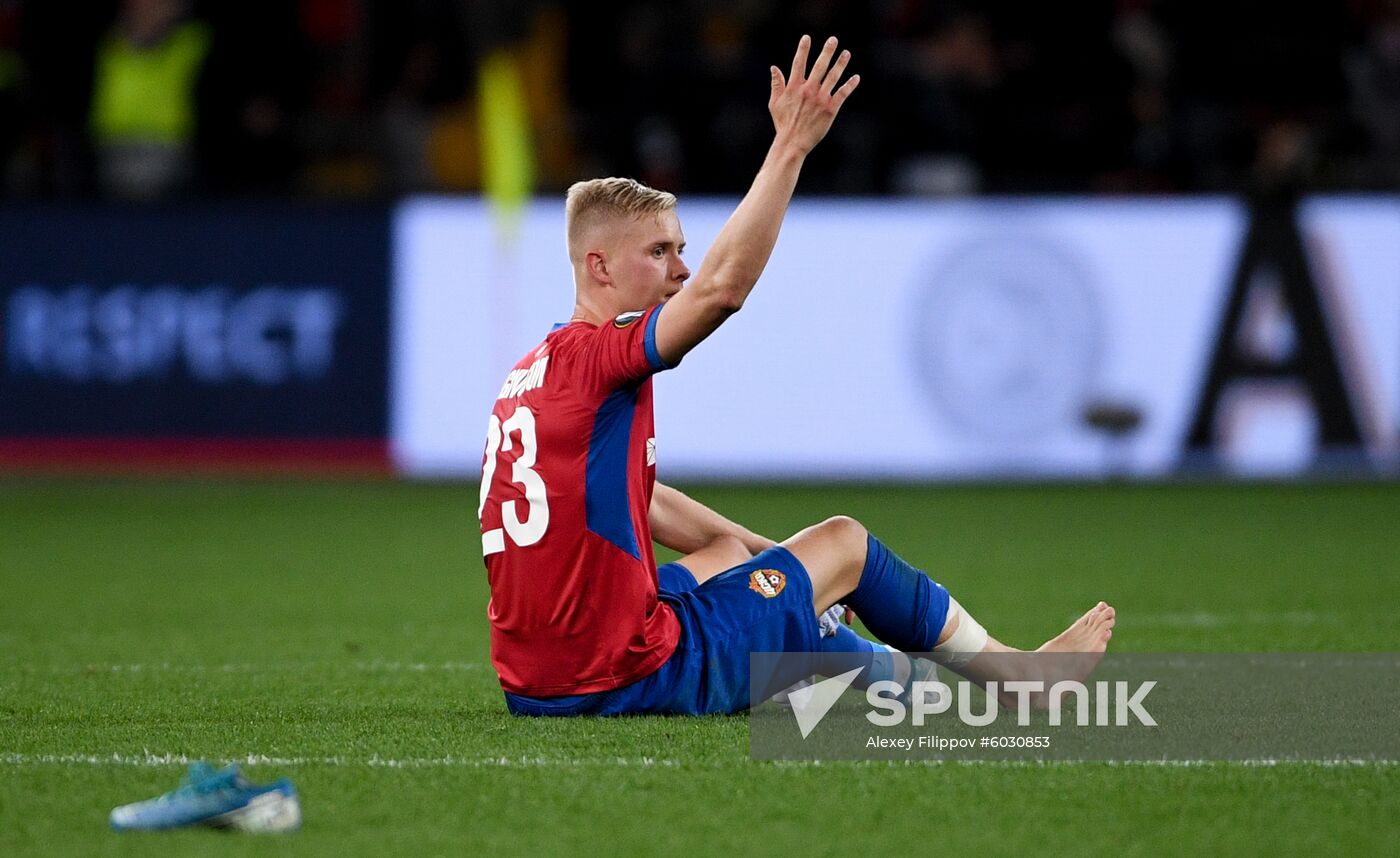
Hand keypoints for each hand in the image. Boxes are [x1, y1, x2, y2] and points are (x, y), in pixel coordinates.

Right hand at [768, 35, 859, 154]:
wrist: (793, 142)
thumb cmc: (783, 123)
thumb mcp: (775, 103)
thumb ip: (776, 84)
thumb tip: (774, 68)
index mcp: (794, 87)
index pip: (798, 64)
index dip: (803, 50)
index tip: (807, 38)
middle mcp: (808, 90)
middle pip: (819, 66)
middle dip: (827, 51)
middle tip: (833, 40)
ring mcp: (820, 99)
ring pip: (833, 77)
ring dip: (841, 64)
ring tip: (846, 53)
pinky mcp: (830, 109)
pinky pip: (842, 94)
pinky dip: (849, 85)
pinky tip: (855, 77)